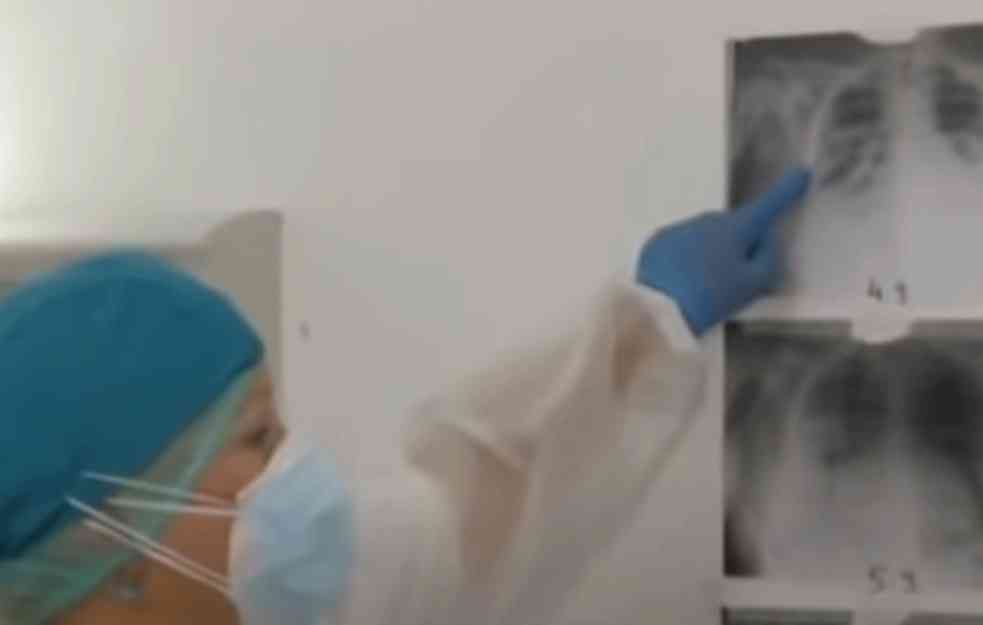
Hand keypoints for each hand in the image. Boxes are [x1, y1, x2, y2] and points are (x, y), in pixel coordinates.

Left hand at [636, 168, 810, 335]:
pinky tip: (680, 282)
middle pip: (732, 228)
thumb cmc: (711, 298)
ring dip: (708, 253)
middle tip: (732, 280)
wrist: (658, 312)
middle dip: (736, 245)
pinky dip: (684, 259)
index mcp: (735, 228)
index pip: (767, 206)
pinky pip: (679, 246)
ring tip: (701, 287)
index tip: (800, 174)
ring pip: (704, 237)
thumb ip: (769, 259)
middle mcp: (707, 220)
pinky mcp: (657, 242)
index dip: (786, 191)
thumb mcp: (752, 285)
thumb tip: (766, 240)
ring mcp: (679, 228)